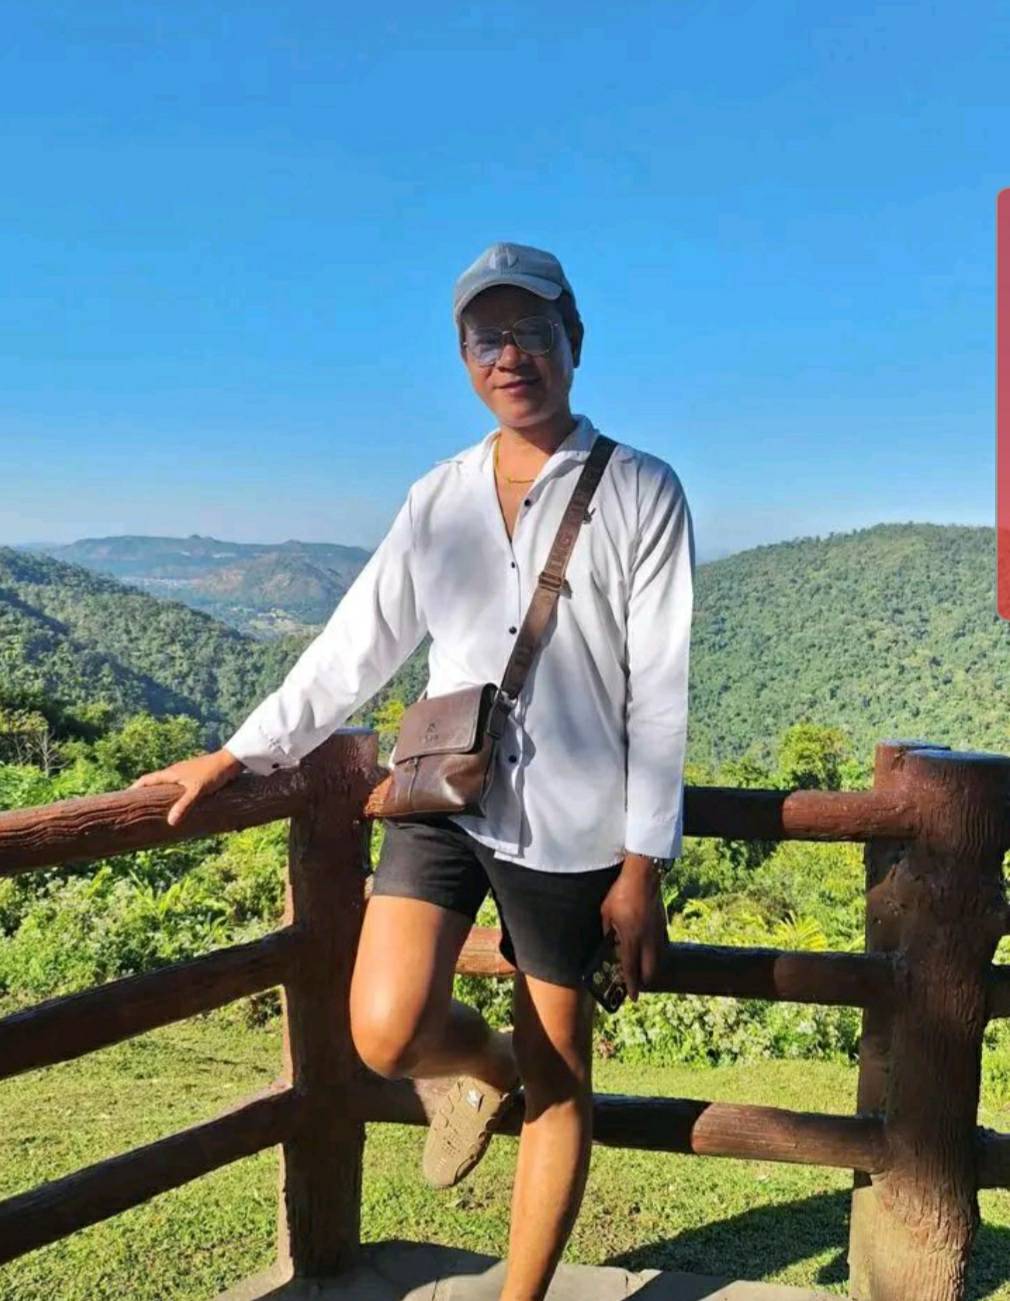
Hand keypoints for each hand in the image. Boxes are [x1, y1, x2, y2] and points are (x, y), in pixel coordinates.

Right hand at [129, 748, 243, 826]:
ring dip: (159, 794)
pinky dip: (174, 795)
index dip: (135, 788)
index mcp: (171, 773)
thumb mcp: (198, 790)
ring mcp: (186, 773)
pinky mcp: (196, 776)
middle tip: (137, 807)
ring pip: (167, 785)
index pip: (147, 780)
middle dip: (145, 793)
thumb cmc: (214, 773)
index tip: (124, 798)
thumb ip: (184, 805)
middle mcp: (176, 772)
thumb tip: (170, 822)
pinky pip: (179, 787)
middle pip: (155, 782)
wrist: (232, 760)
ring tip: (155, 809)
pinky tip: (179, 804)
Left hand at [599, 854, 668, 1000]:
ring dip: (651, 965)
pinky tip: (649, 946)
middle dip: (644, 979)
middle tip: (636, 982)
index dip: (632, 985)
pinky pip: (661, 943)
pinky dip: (656, 950)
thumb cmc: (621, 892)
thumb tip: (608, 942)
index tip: (633, 997)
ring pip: (658, 957)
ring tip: (642, 966)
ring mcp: (657, 931)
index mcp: (631, 938)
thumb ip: (607, 931)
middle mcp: (647, 939)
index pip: (631, 968)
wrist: (643, 875)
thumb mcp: (606, 913)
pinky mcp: (662, 922)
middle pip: (650, 969)